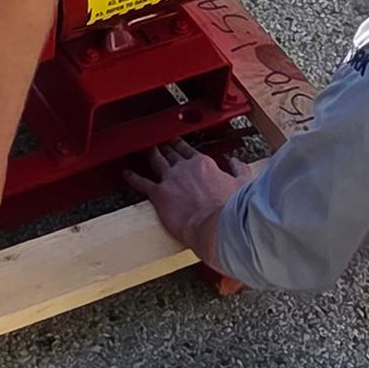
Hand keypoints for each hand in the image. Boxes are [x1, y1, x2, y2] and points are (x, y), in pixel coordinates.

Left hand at [123, 139, 255, 257]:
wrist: (215, 225)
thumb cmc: (230, 208)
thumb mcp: (242, 184)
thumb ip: (239, 170)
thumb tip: (236, 162)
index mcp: (204, 164)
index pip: (189, 150)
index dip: (180, 145)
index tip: (176, 142)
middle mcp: (185, 168)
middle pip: (170, 153)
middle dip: (164, 147)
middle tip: (158, 143)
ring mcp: (170, 179)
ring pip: (156, 161)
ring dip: (150, 155)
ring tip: (145, 150)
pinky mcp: (159, 194)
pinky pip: (142, 183)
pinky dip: (133, 177)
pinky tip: (126, 173)